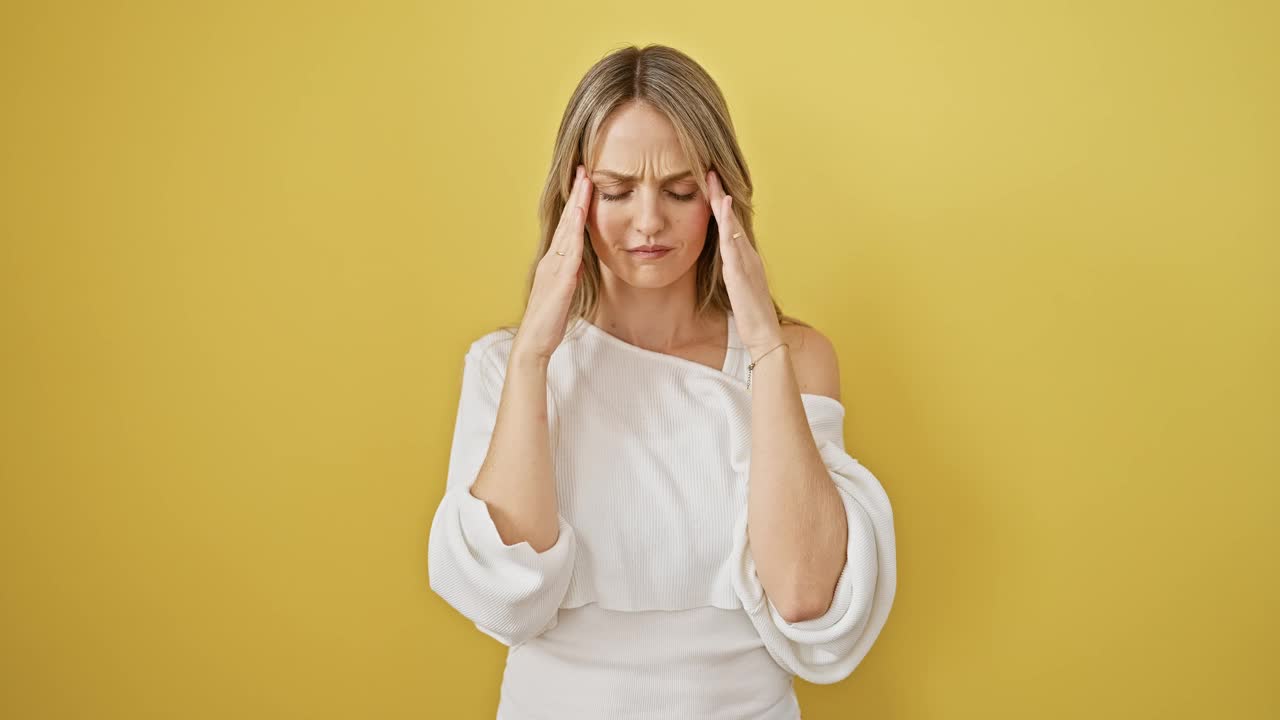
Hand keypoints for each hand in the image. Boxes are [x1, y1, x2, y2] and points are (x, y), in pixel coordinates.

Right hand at [513, 164, 591, 361]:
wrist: (534, 342)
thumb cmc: (549, 321)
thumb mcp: (564, 293)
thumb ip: (570, 276)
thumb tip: (578, 264)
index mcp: (554, 262)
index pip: (568, 227)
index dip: (577, 204)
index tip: (584, 182)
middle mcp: (552, 259)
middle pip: (567, 221)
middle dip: (576, 194)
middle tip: (584, 169)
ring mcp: (554, 268)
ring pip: (568, 230)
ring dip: (577, 205)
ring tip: (585, 182)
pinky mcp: (560, 280)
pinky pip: (570, 251)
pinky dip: (576, 231)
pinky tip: (582, 217)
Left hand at [705, 169, 783, 357]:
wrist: (765, 333)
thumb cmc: (751, 315)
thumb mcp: (738, 289)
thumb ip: (732, 274)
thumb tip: (724, 264)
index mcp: (746, 258)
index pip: (731, 226)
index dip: (722, 206)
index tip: (711, 186)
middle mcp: (748, 254)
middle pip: (732, 219)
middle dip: (721, 194)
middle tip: (710, 171)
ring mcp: (746, 260)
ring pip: (732, 224)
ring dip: (722, 201)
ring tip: (712, 180)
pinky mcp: (741, 270)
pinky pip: (733, 242)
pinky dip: (728, 222)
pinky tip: (724, 207)